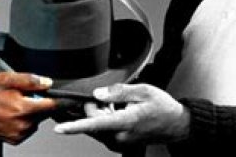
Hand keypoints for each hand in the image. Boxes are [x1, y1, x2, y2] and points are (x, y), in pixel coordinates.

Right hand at [0, 72, 56, 144]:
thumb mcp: (7, 79)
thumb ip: (29, 80)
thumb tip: (48, 83)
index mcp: (22, 108)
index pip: (51, 105)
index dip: (58, 99)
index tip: (64, 97)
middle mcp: (23, 124)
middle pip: (44, 113)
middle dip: (39, 104)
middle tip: (25, 96)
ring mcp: (19, 134)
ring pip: (37, 121)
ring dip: (32, 114)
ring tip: (16, 105)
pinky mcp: (15, 140)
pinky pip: (28, 129)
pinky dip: (25, 122)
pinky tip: (13, 115)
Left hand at [53, 84, 189, 146]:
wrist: (175, 124)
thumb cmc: (162, 107)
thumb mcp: (143, 91)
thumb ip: (117, 92)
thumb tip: (97, 94)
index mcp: (125, 123)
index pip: (95, 125)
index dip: (75, 126)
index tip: (60, 128)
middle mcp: (120, 136)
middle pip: (93, 122)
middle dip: (94, 107)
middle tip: (110, 97)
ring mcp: (120, 142)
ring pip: (97, 126)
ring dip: (101, 113)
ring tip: (121, 106)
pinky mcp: (119, 143)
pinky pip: (103, 130)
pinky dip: (106, 119)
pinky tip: (119, 112)